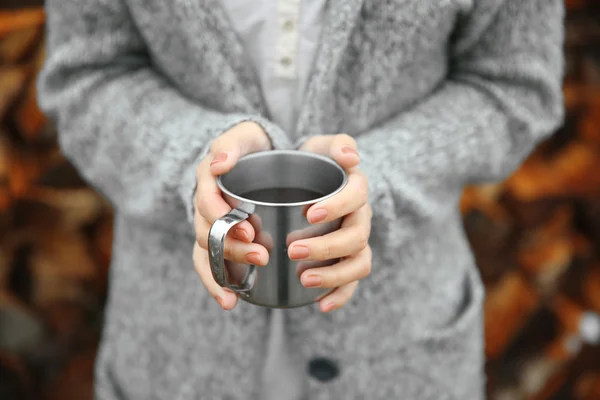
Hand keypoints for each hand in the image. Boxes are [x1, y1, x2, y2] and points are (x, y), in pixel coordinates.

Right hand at [193, 122, 270, 309]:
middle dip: (232, 248)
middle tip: (261, 255)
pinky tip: (229, 303)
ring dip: (220, 274)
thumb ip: (231, 145)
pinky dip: (216, 286)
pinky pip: (209, 266)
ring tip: (234, 296)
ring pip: (206, 254)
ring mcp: (208, 226)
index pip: (207, 202)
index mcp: (207, 182)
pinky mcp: (218, 242)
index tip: (250, 228)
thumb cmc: (250, 145)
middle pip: (208, 233)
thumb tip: (218, 165)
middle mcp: (203, 207)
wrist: (254, 155)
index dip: (223, 217)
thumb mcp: (242, 136)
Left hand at [294, 134, 371, 311]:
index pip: (357, 196)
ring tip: (305, 278)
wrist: (304, 183)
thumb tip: (351, 157)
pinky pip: (352, 284)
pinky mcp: (346, 263)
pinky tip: (321, 305)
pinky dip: (340, 296)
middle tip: (294, 249)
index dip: (338, 206)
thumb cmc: (312, 165)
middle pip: (356, 236)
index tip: (308, 213)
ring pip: (358, 263)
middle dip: (328, 246)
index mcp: (356, 189)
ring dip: (335, 275)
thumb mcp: (321, 146)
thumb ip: (337, 144)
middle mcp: (361, 217)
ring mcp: (356, 243)